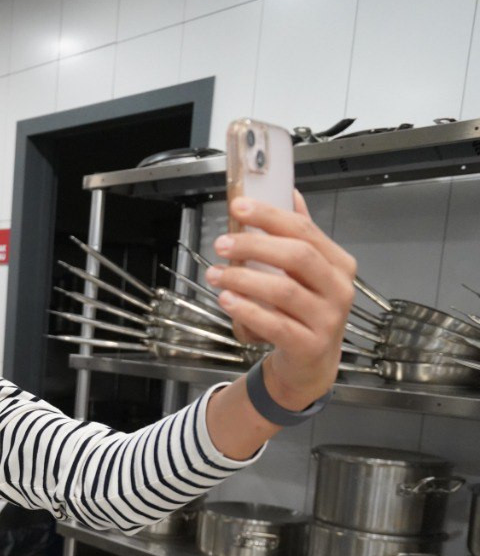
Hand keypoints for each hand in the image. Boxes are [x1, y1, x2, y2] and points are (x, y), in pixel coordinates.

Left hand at [207, 191, 355, 409]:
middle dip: (255, 246)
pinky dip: (248, 311)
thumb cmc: (304, 311)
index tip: (238, 206)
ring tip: (216, 274)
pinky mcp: (310, 346)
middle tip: (221, 244)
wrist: (310, 364)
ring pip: (284, 291)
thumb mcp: (306, 273)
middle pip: (298, 256)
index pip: (305, 230)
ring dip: (244, 279)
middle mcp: (339, 289)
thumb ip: (299, 235)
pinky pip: (276, 325)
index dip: (270, 216)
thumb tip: (290, 192)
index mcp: (338, 263)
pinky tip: (226, 301)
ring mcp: (328, 319)